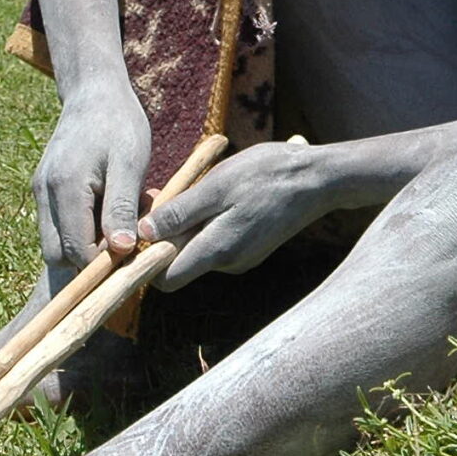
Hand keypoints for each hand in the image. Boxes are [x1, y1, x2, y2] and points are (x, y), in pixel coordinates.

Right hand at [34, 83, 154, 267]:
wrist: (94, 92)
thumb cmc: (118, 124)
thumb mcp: (130, 164)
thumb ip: (121, 208)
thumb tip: (120, 250)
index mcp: (64, 188)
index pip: (75, 251)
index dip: (103, 263)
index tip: (134, 253)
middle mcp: (43, 193)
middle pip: (57, 255)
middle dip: (89, 258)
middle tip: (125, 238)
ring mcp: (40, 192)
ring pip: (55, 242)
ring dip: (86, 243)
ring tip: (119, 218)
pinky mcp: (44, 190)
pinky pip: (58, 224)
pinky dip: (81, 227)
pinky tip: (108, 206)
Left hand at [138, 138, 334, 287]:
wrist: (319, 179)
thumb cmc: (267, 176)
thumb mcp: (217, 186)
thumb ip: (180, 213)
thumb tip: (144, 234)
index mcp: (217, 250)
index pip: (165, 279)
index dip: (144, 260)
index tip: (137, 230)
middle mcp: (228, 263)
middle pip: (178, 262)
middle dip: (163, 235)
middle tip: (159, 195)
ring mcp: (241, 257)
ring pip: (196, 249)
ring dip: (184, 225)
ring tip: (190, 190)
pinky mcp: (250, 248)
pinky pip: (214, 241)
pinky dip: (205, 223)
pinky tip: (213, 196)